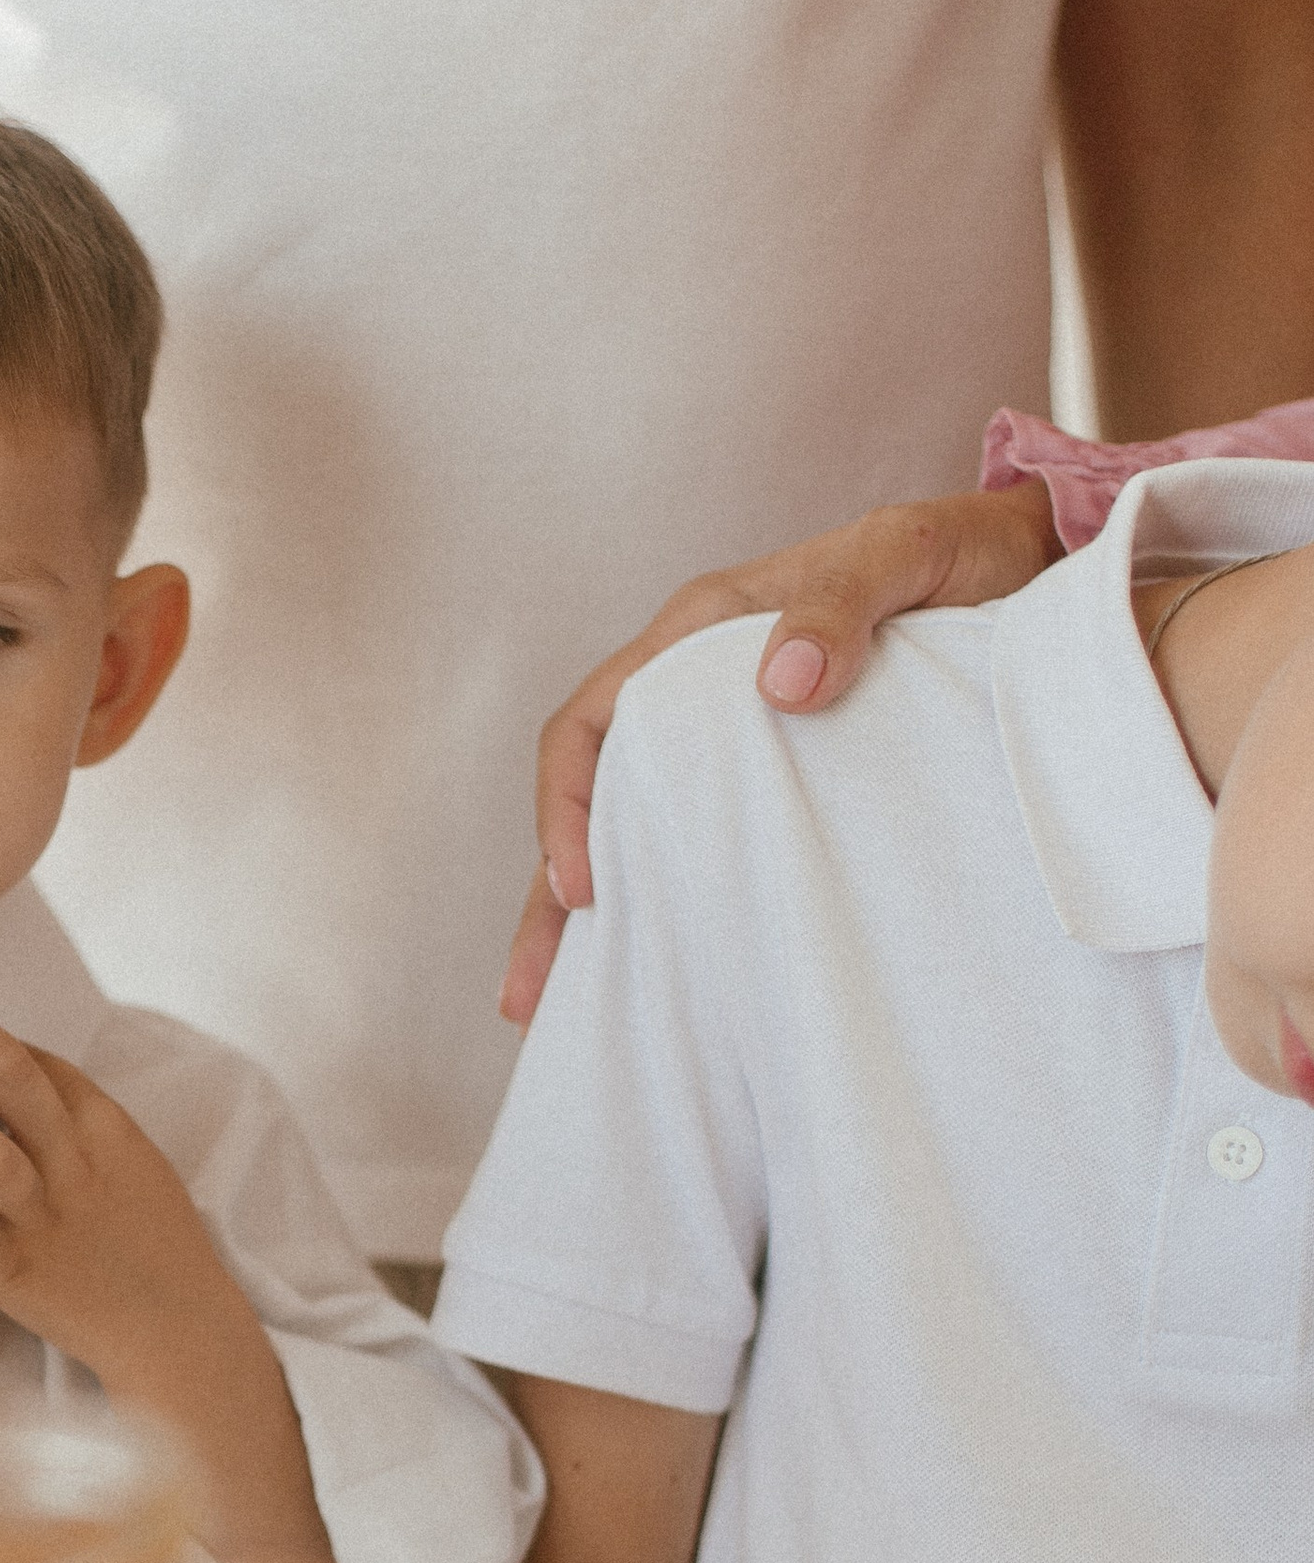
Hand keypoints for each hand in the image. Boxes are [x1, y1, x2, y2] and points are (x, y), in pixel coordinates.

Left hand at [0, 1005, 240, 1386]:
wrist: (179, 1326)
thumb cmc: (150, 1237)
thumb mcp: (131, 1159)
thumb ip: (77, 1120)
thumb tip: (17, 1072)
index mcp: (105, 1130)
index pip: (42, 1062)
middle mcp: (74, 1166)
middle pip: (20, 1082)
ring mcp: (45, 1221)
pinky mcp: (18, 1275)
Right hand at [501, 479, 1062, 1023]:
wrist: (1031, 561)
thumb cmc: (962, 550)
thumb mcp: (908, 553)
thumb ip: (842, 599)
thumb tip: (779, 684)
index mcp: (699, 632)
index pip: (590, 724)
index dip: (566, 807)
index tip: (583, 887)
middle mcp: (693, 692)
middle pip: (588, 803)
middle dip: (549, 902)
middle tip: (531, 994)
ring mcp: (729, 744)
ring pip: (635, 839)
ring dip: (592, 927)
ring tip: (561, 1013)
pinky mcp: (773, 783)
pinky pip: (701, 849)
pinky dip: (669, 911)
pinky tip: (661, 974)